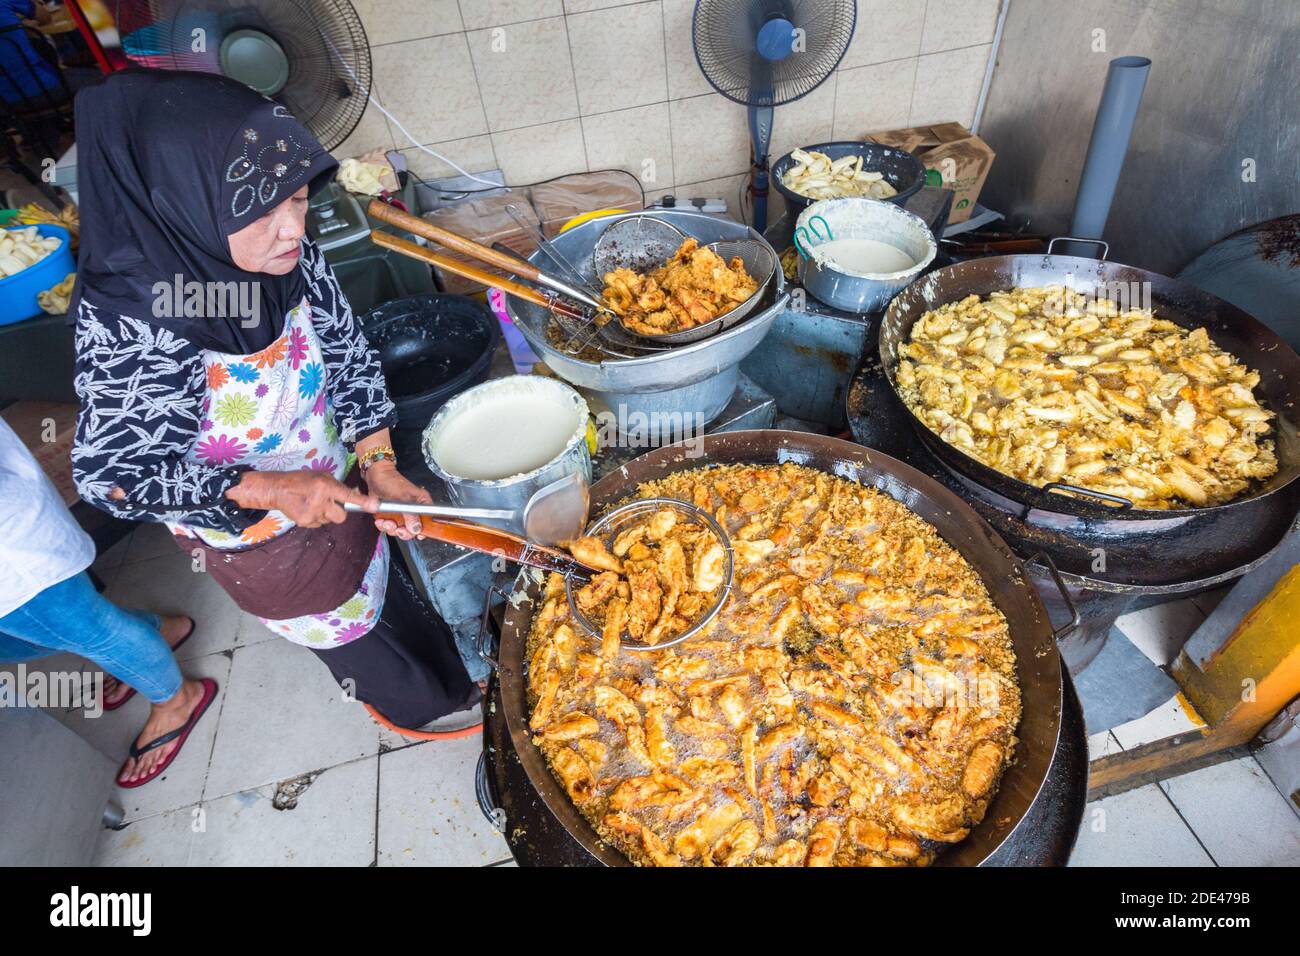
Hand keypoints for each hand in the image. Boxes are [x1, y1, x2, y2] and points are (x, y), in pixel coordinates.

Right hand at [226, 471, 376, 527]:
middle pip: (342, 517)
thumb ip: (338, 487)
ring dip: (326, 514)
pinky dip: (316, 518)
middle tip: (329, 504)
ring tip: (313, 503)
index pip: (348, 496)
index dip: (362, 502)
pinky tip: (307, 509)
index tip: (374, 506)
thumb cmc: (302, 480)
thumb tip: (355, 496)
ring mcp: (312, 513)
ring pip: (330, 521)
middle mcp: (321, 500)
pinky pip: (319, 524)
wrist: (278, 489)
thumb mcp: (322, 476)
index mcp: (326, 486)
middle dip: (339, 512)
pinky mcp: (305, 522)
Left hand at [363, 461, 432, 540]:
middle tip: (397, 528)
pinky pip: (389, 527)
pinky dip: (383, 525)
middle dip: (402, 531)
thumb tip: (416, 528)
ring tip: (386, 521)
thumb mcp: (403, 498)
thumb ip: (410, 515)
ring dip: (390, 528)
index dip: (422, 530)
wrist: (376, 477)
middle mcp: (414, 511)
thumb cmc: (391, 481)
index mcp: (422, 504)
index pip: (428, 523)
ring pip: (399, 530)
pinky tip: (381, 519)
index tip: (414, 533)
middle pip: (413, 530)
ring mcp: (402, 514)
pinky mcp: (392, 516)